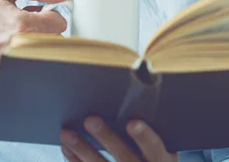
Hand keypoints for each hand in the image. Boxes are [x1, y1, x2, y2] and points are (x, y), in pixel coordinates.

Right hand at [0, 0, 69, 74]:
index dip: (52, 15)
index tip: (41, 13)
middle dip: (47, 30)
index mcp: (20, 24)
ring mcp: (16, 64)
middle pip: (57, 41)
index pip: (59, 23)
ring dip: (41, 43)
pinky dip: (31, 55)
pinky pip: (34, 64)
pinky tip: (16, 46)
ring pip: (47, 54)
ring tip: (22, 34)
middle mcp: (20, 48)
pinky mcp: (11, 74)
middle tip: (30, 23)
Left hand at [60, 117, 177, 161]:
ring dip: (82, 150)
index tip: (132, 122)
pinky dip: (76, 161)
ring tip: (66, 133)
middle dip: (107, 138)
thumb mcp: (162, 146)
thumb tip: (140, 75)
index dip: (144, 136)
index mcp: (162, 160)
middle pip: (124, 157)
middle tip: (90, 119)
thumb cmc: (154, 156)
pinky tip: (67, 148)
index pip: (154, 148)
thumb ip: (151, 122)